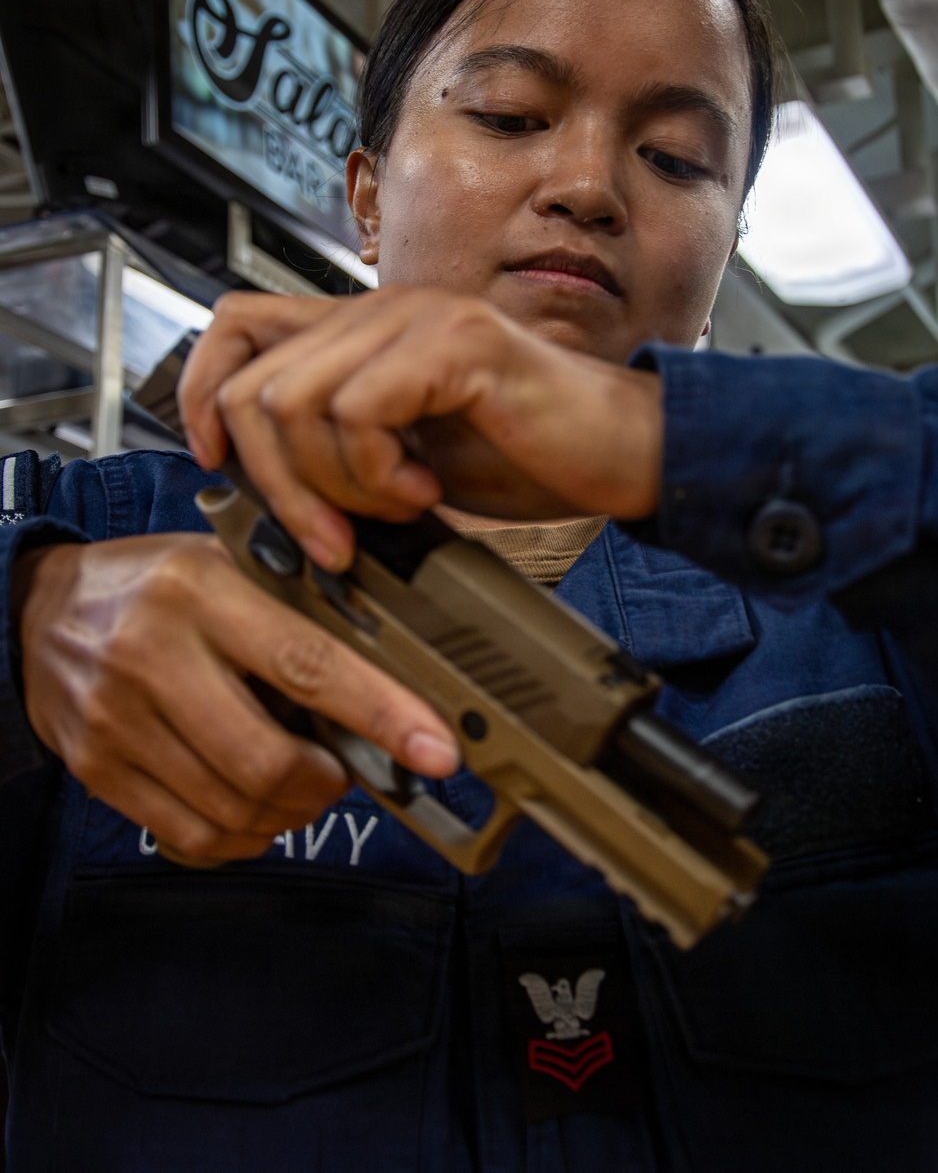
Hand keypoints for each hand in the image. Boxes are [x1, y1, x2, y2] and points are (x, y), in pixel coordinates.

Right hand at [15, 533, 457, 862]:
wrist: (37, 608)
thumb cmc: (154, 583)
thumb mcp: (226, 563)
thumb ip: (298, 603)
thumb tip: (397, 660)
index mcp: (202, 590)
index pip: (309, 663)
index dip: (382, 713)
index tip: (437, 748)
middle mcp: (155, 655)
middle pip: (268, 760)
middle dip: (328, 782)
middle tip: (344, 768)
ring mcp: (119, 720)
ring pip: (234, 807)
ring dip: (291, 811)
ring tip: (301, 781)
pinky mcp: (97, 769)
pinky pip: (193, 834)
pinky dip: (245, 835)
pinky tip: (256, 805)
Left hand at [179, 287, 662, 569]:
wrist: (627, 453)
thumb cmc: (528, 456)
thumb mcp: (405, 458)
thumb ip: (337, 449)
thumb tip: (256, 483)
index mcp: (365, 329)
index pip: (236, 324)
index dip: (202, 392)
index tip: (218, 460)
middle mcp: (383, 308)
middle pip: (251, 383)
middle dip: (276, 483)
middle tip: (331, 536)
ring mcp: (420, 318)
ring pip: (293, 402)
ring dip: (332, 485)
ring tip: (394, 506)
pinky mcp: (457, 344)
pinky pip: (358, 411)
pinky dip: (377, 475)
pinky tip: (425, 491)